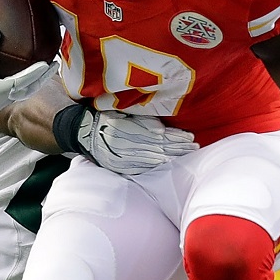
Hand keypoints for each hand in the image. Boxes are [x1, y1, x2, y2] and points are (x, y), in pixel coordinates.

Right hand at [54, 105, 196, 173]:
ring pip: (152, 158)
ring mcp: (122, 157)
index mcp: (128, 129)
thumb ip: (142, 120)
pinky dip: (156, 165)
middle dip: (178, 148)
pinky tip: (168, 163)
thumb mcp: (122, 111)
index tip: (190, 137)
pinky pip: (141, 167)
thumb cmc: (105, 117)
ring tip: (187, 154)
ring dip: (171, 156)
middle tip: (195, 147)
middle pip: (159, 147)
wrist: (83, 132)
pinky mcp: (119, 166)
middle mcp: (126, 145)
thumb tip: (161, 129)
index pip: (158, 135)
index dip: (176, 137)